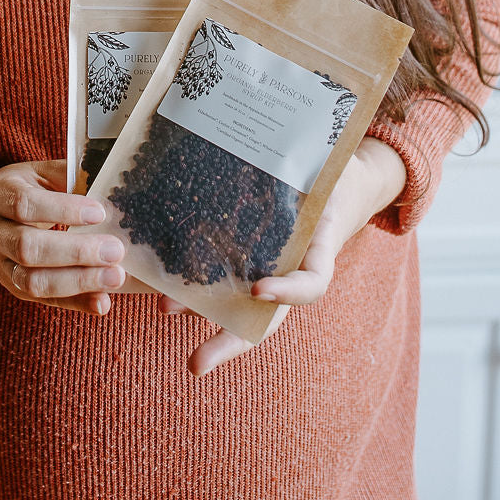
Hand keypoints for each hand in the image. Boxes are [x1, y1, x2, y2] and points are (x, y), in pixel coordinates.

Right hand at [0, 158, 126, 315]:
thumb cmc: (16, 191)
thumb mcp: (35, 173)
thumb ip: (65, 175)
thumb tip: (105, 182)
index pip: (25, 205)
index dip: (62, 209)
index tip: (99, 212)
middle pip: (28, 248)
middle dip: (75, 252)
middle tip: (114, 250)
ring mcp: (2, 266)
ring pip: (33, 281)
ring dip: (77, 282)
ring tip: (115, 277)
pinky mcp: (14, 288)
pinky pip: (44, 300)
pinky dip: (75, 304)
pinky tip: (102, 302)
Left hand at [157, 137, 406, 375]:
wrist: (334, 180)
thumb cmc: (334, 177)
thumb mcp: (337, 177)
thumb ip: (326, 176)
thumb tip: (319, 134)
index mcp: (319, 253)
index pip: (311, 285)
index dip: (288, 292)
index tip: (259, 289)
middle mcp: (289, 270)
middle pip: (263, 320)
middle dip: (228, 342)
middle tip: (195, 365)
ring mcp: (264, 267)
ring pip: (233, 303)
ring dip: (198, 309)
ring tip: (162, 307)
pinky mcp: (242, 254)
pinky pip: (219, 274)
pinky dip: (193, 279)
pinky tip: (162, 275)